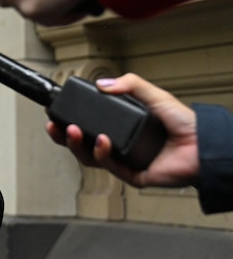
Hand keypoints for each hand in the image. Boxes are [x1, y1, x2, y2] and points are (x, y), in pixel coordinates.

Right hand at [46, 73, 198, 187]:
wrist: (204, 146)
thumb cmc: (187, 124)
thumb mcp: (154, 95)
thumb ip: (129, 85)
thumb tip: (102, 84)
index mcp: (121, 126)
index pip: (88, 123)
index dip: (70, 117)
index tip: (55, 109)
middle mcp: (120, 143)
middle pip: (81, 143)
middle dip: (64, 135)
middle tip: (55, 125)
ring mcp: (124, 160)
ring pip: (89, 156)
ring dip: (77, 144)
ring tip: (74, 131)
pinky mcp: (131, 175)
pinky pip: (109, 166)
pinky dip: (101, 153)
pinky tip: (102, 142)